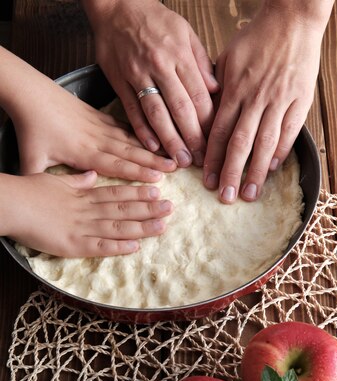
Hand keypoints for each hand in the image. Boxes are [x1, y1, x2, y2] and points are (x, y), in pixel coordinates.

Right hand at [1, 171, 172, 256]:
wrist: (11, 204)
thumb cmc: (28, 191)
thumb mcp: (55, 180)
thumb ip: (77, 180)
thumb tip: (92, 175)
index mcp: (84, 195)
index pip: (117, 193)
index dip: (138, 192)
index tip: (157, 190)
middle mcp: (88, 211)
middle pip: (124, 208)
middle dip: (148, 208)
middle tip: (170, 206)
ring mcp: (82, 228)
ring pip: (118, 227)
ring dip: (142, 227)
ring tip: (162, 225)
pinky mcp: (73, 245)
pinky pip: (100, 247)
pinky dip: (119, 247)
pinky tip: (136, 246)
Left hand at [14, 79, 176, 181]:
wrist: (30, 93)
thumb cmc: (30, 128)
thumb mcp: (31, 159)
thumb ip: (41, 181)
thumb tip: (50, 202)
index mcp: (83, 152)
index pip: (116, 165)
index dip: (138, 173)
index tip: (158, 179)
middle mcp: (97, 139)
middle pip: (130, 152)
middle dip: (155, 161)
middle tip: (176, 167)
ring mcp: (100, 126)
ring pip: (131, 139)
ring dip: (152, 148)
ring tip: (172, 153)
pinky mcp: (98, 116)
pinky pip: (124, 126)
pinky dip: (140, 133)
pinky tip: (153, 137)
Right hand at [84, 0, 218, 166]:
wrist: (116, 5)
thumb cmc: (154, 20)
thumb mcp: (185, 32)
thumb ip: (201, 62)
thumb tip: (218, 91)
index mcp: (179, 54)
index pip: (199, 95)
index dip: (208, 123)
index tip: (215, 143)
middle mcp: (159, 66)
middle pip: (180, 109)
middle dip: (192, 138)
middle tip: (200, 161)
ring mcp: (137, 75)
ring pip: (156, 114)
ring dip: (170, 141)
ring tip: (180, 161)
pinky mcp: (119, 81)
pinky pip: (132, 110)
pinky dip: (142, 131)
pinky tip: (153, 148)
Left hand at [204, 5, 327, 202]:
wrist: (292, 20)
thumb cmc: (257, 39)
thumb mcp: (227, 59)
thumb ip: (217, 89)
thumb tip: (205, 116)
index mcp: (235, 90)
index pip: (219, 131)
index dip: (211, 158)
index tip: (206, 180)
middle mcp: (255, 98)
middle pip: (240, 143)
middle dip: (231, 173)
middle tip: (225, 197)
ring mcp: (279, 100)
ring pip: (265, 142)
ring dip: (256, 171)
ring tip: (250, 194)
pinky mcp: (300, 100)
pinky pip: (289, 132)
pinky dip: (280, 152)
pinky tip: (272, 168)